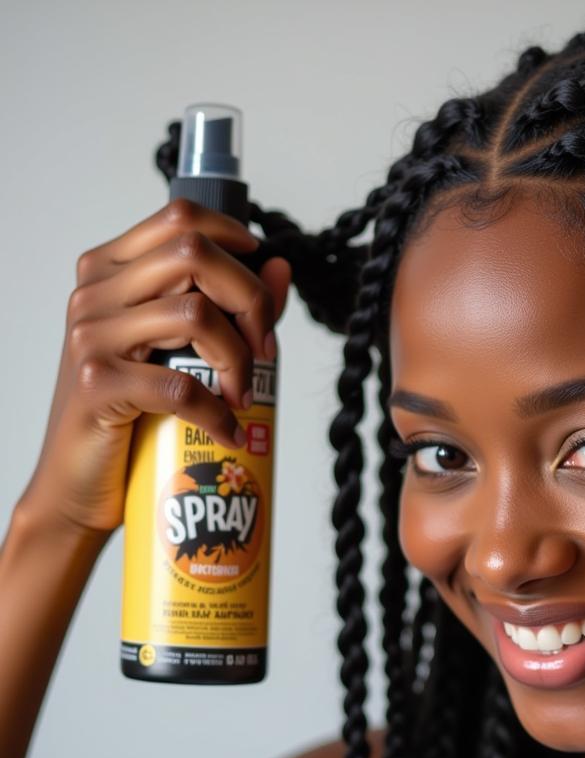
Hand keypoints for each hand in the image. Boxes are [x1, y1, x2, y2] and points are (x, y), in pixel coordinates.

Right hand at [17, 198, 291, 537]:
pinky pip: (182, 385)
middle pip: (194, 254)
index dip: (236, 243)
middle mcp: (94, 292)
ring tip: (243, 396)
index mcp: (110, 271)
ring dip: (239, 359)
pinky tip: (227, 431)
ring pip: (195, 314)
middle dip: (249, 300)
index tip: (262, 289)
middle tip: (265, 351)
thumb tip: (280, 268)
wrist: (78, 484)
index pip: (182, 219)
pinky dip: (218, 412)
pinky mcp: (97, 384)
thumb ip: (230, 306)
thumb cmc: (133, 417)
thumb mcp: (183, 352)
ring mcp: (91, 336)